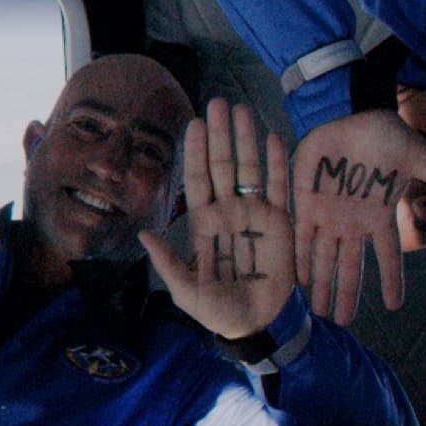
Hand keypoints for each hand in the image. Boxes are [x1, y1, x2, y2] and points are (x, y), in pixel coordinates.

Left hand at [140, 98, 297, 340]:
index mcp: (204, 223)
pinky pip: (279, 188)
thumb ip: (167, 262)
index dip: (196, 152)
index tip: (193, 123)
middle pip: (222, 165)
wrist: (254, 323)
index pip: (198, 179)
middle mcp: (229, 211)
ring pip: (249, 169)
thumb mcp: (184, 290)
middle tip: (217, 102)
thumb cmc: (216, 309)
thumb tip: (145, 235)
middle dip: (220, 134)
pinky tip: (274, 137)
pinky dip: (278, 164)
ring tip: (242, 109)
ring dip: (246, 139)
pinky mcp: (280, 222)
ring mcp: (254, 214)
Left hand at [289, 110, 425, 323]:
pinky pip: (302, 235)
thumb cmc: (387, 134)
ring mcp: (329, 214)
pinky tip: (299, 279)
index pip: (387, 256)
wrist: (354, 113)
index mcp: (379, 215)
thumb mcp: (416, 155)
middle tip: (342, 321)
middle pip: (350, 266)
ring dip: (322, 284)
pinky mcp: (307, 200)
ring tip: (318, 311)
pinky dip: (300, 256)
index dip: (391, 280)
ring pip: (324, 257)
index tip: (394, 306)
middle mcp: (353, 222)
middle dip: (345, 294)